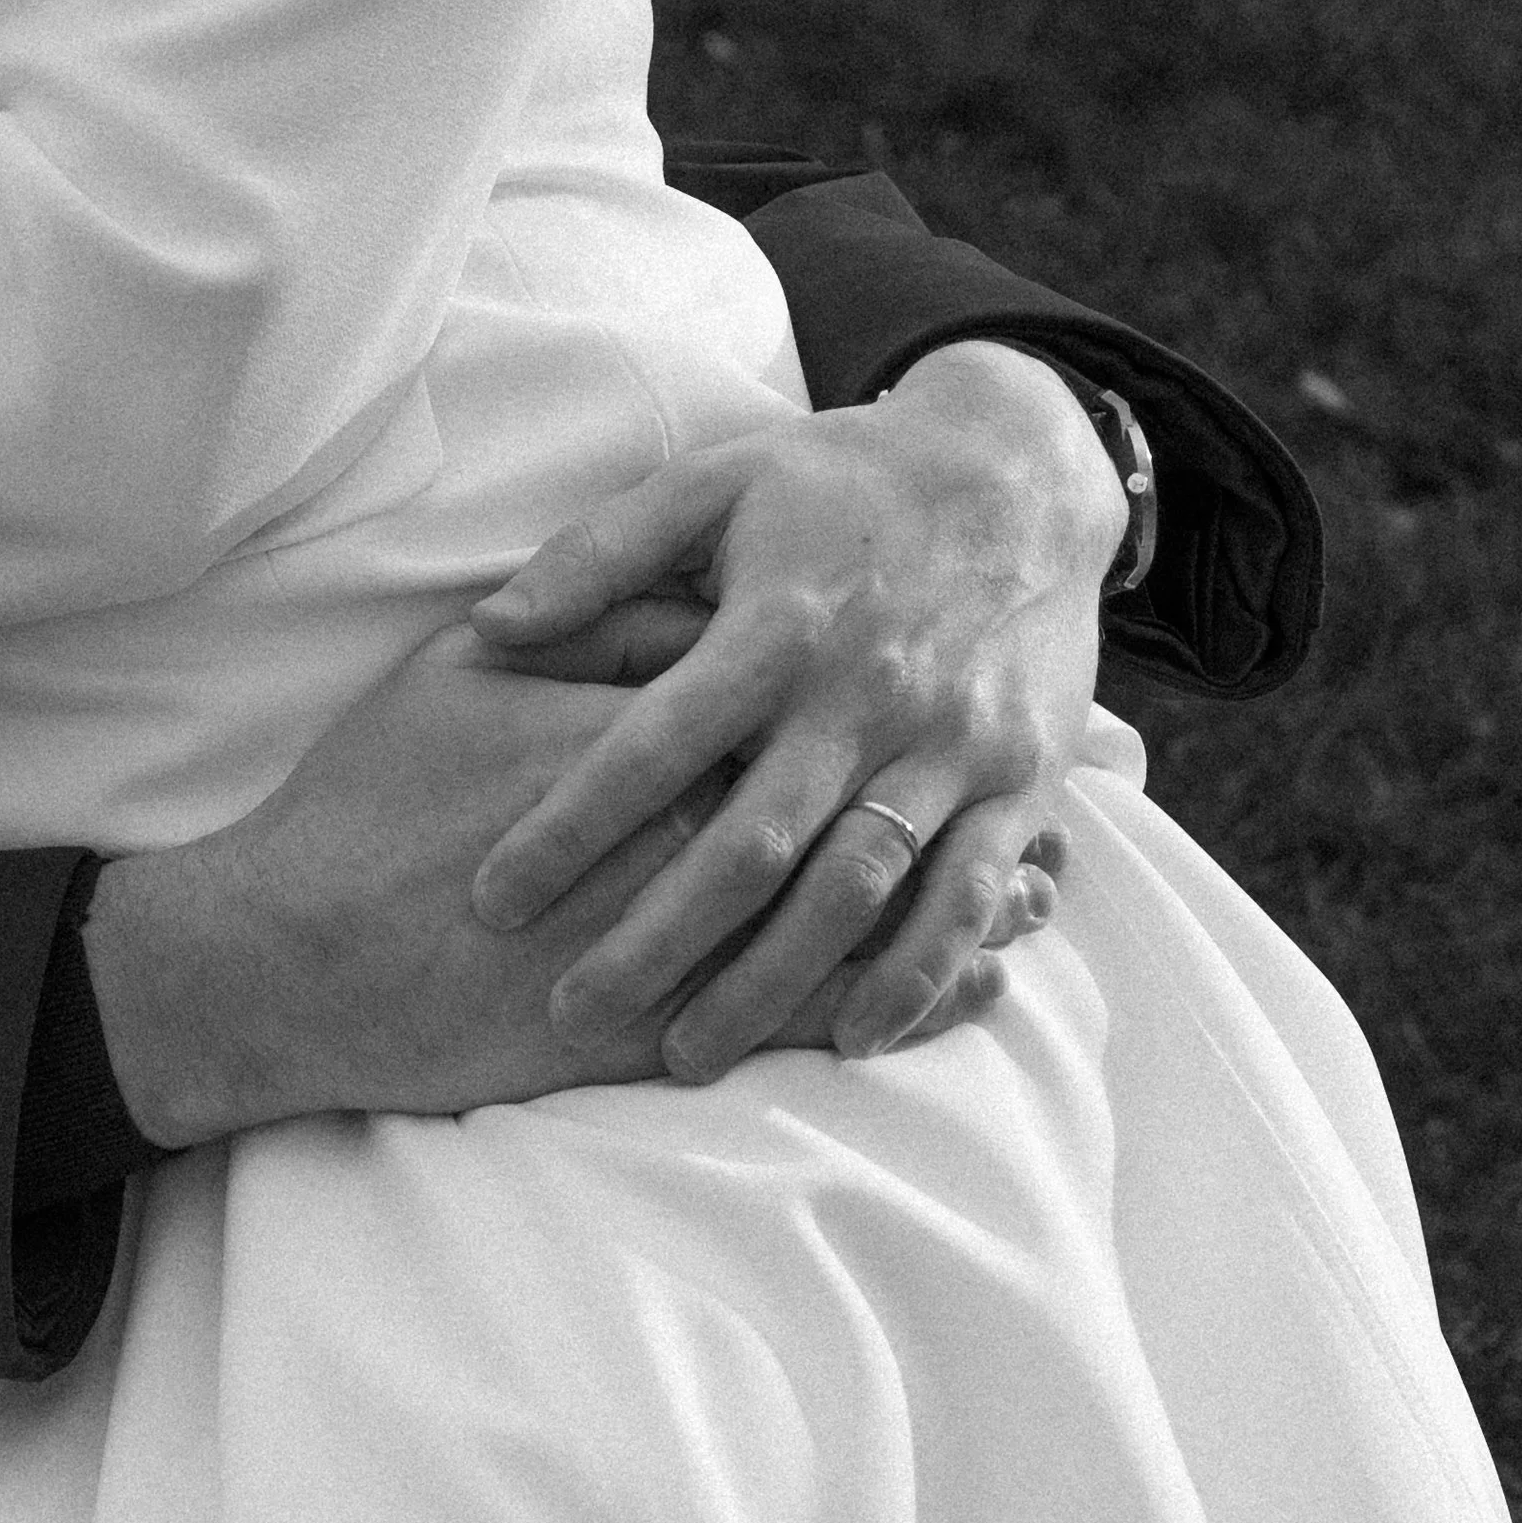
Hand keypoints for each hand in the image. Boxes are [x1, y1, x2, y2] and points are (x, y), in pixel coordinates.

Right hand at [78, 627, 1039, 1136]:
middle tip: (1037, 785)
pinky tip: (955, 995)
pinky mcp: (640, 1037)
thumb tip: (687, 605)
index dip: (874, 691)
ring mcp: (659, 945)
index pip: (775, 701)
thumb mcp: (458, 677)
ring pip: (837, 920)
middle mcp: (665, 839)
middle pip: (839, 809)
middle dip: (943, 801)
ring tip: (1038, 900)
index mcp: (629, 734)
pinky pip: (796, 1019)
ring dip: (943, 910)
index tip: (955, 665)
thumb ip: (582, 630)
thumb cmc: (359, 806)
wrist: (280, 956)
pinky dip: (884, 1001)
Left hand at [464, 338, 1127, 1081]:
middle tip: (570, 1011)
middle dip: (654, 940)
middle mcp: (863, 693)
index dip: (571, 826)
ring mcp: (948, 747)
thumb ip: (603, 554)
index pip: (654, 742)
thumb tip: (494, 627)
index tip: (493, 899)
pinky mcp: (1018, 784)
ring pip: (851, 889)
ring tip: (687, 1055)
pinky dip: (916, 975)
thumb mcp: (720, 481)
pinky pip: (965, 897)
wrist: (1027, 467)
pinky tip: (855, 1036)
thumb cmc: (846, 483)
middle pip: (748, 845)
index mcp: (779, 623)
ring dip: (769, 983)